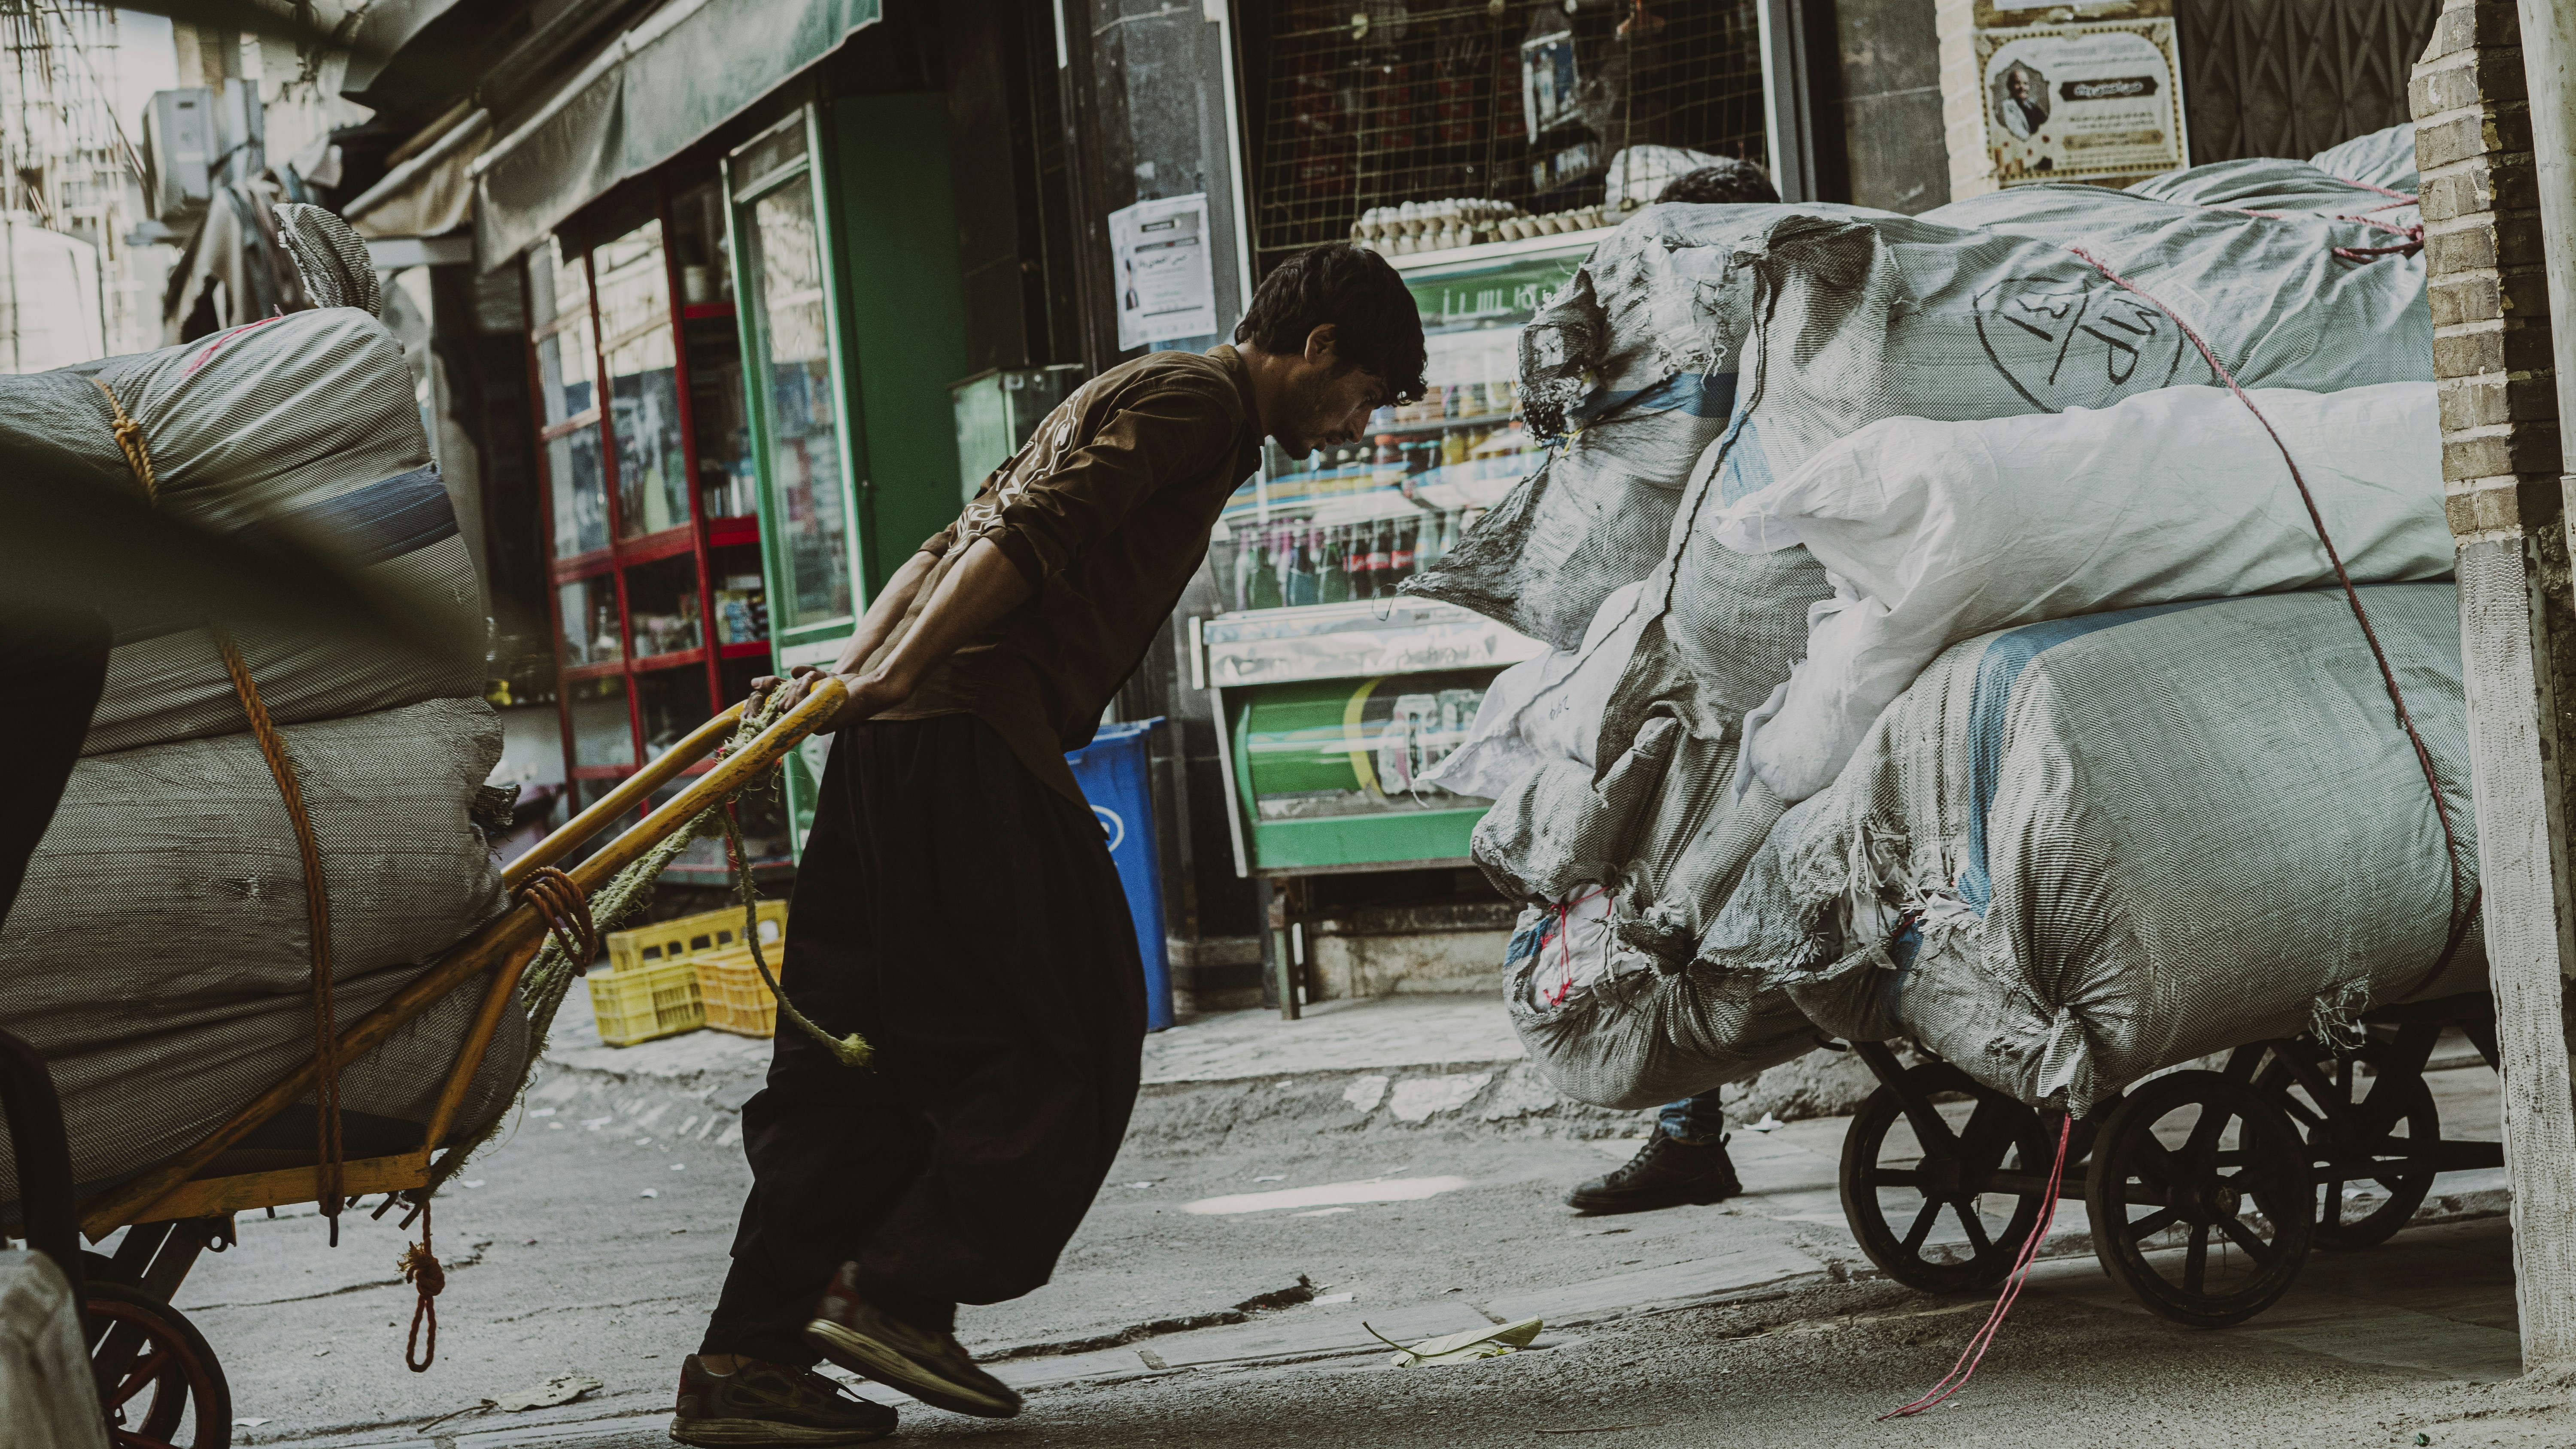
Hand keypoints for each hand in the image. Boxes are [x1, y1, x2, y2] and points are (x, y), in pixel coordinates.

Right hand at [747, 665, 915, 732]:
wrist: (869, 690)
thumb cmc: (844, 686)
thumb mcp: (818, 677)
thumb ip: (802, 675)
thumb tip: (788, 672)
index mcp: (797, 712)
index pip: (769, 709)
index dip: (757, 699)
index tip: (754, 684)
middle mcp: (801, 723)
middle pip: (775, 706)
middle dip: (780, 690)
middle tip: (788, 680)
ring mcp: (809, 725)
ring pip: (786, 704)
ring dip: (797, 685)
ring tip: (813, 677)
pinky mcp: (818, 723)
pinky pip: (799, 704)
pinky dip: (804, 686)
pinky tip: (815, 677)